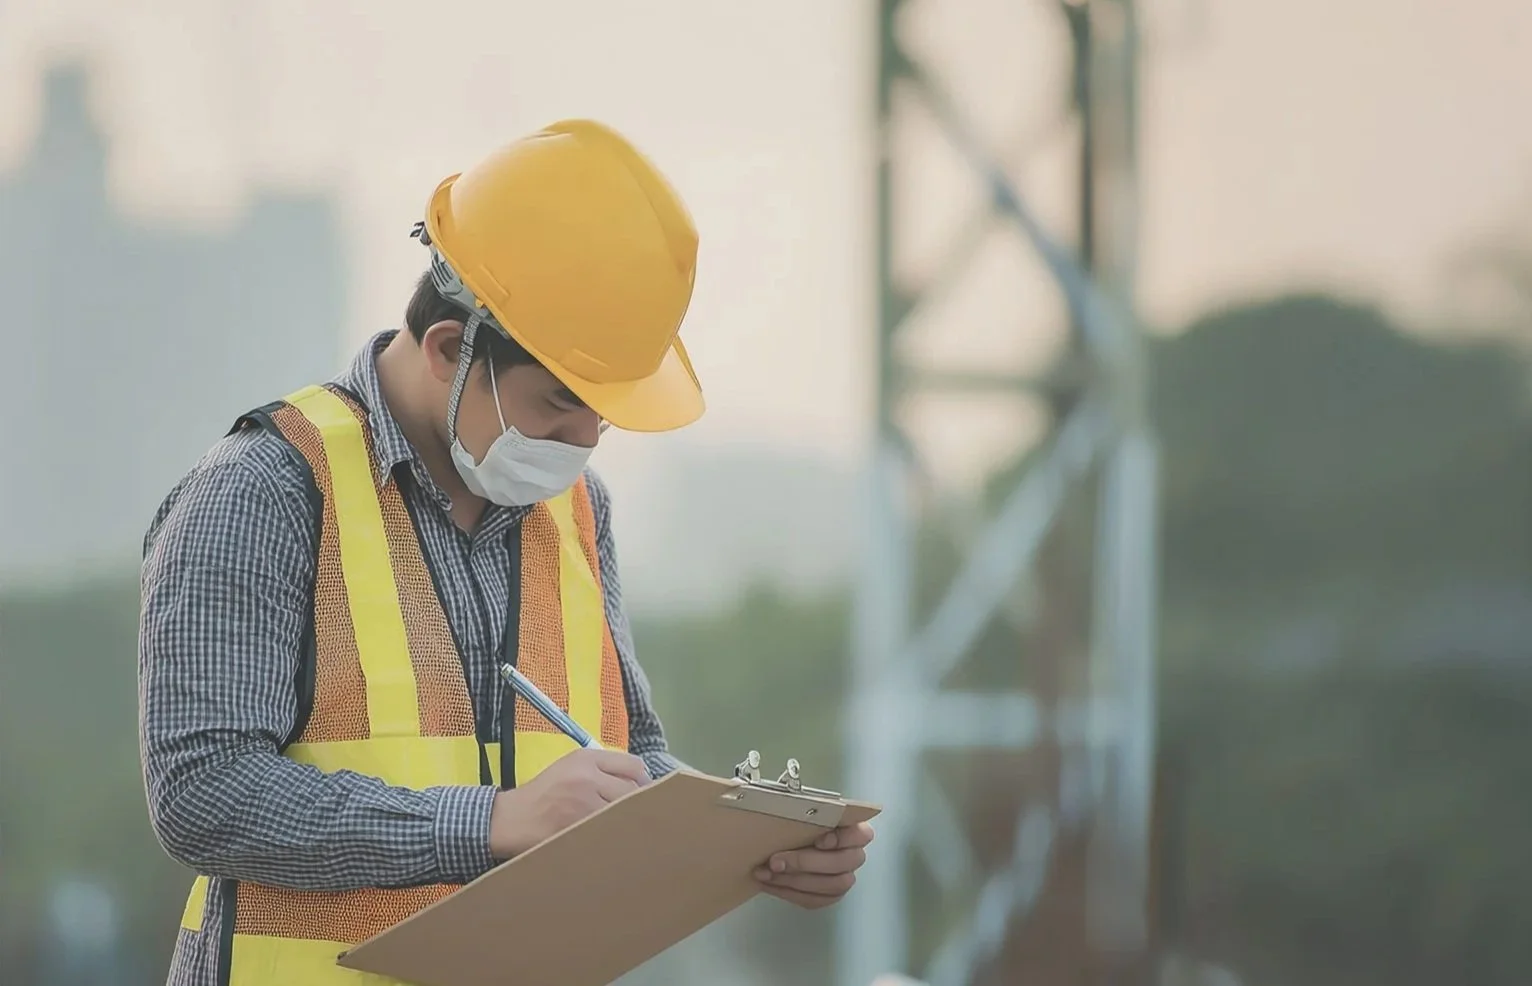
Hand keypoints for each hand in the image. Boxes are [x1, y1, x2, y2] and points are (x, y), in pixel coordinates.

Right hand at [488, 748, 650, 858]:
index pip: (633, 766)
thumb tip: (641, 781)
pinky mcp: (578, 828)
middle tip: (637, 816)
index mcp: (585, 758)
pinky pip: (609, 832)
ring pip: (624, 813)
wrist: (511, 819)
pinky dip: (614, 836)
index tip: (643, 793)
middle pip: (634, 791)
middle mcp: (587, 776)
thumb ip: (602, 769)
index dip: (643, 782)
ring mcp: (583, 804)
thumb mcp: (569, 768)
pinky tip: (611, 840)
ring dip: (628, 822)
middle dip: (639, 805)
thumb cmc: (544, 794)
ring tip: (625, 829)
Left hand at [754, 821, 874, 908]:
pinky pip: (814, 900)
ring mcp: (844, 877)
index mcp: (853, 830)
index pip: (861, 835)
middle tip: (776, 861)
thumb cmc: (799, 824)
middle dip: (805, 863)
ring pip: (830, 886)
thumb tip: (788, 810)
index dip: (841, 839)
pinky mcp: (830, 895)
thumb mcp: (802, 813)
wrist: (787, 844)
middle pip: (842, 863)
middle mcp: (854, 855)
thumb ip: (803, 813)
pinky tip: (770, 884)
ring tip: (767, 873)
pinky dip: (789, 893)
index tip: (818, 840)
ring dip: (794, 880)